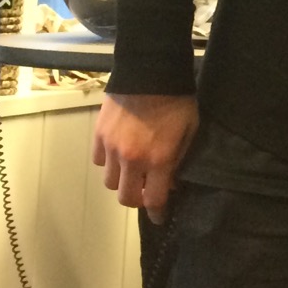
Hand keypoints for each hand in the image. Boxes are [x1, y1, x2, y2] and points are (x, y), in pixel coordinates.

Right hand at [93, 92, 198, 222]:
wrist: (149, 69)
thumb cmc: (177, 99)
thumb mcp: (190, 130)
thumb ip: (179, 159)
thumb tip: (171, 180)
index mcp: (158, 160)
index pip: (154, 200)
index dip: (158, 213)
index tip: (160, 217)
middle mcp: (131, 159)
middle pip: (126, 197)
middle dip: (137, 199)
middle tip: (145, 190)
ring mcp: (111, 147)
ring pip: (109, 181)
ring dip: (121, 179)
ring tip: (132, 168)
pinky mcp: (98, 134)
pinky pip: (97, 160)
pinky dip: (107, 161)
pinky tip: (118, 151)